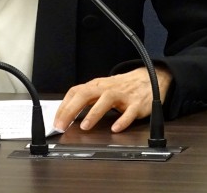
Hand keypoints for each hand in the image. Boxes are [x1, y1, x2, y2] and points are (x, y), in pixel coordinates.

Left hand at [53, 66, 172, 132]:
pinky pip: (129, 112)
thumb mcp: (102, 89)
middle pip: (86, 94)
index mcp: (97, 85)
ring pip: (106, 100)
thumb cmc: (122, 87)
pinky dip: (122, 120)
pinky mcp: (136, 104)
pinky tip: (115, 128)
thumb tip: (66, 114)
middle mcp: (107, 88)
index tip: (56, 120)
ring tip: (85, 127)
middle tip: (62, 125)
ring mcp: (122, 95)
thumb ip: (87, 99)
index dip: (64, 106)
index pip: (76, 92)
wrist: (149, 78)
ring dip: (94, 113)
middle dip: (72, 109)